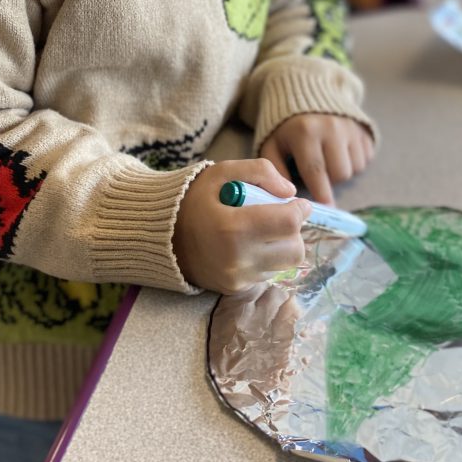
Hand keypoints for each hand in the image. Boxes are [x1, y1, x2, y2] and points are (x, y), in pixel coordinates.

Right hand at [173, 159, 310, 294]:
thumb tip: (289, 191)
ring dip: (282, 246)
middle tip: (280, 217)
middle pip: (294, 249)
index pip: (288, 223)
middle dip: (294, 230)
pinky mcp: (235, 289)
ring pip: (285, 264)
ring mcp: (237, 279)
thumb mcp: (222, 172)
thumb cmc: (194, 199)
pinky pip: (268, 274)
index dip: (300, 209)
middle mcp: (237, 259)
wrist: (161, 236)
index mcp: (233, 227)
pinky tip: (250, 245)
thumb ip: (260, 171)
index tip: (296, 203)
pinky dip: (267, 259)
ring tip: (262, 231)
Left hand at [259, 114, 373, 205]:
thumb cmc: (286, 126)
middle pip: (339, 174)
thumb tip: (288, 196)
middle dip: (329, 182)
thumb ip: (275, 169)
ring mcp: (350, 127)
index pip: (316, 171)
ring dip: (341, 171)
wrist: (307, 92)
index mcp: (306, 132)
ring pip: (354, 168)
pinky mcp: (363, 128)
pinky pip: (365, 158)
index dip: (321, 194)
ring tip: (327, 160)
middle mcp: (332, 128)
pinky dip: (353, 161)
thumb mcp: (272, 144)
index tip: (324, 208)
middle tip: (318, 175)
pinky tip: (339, 152)